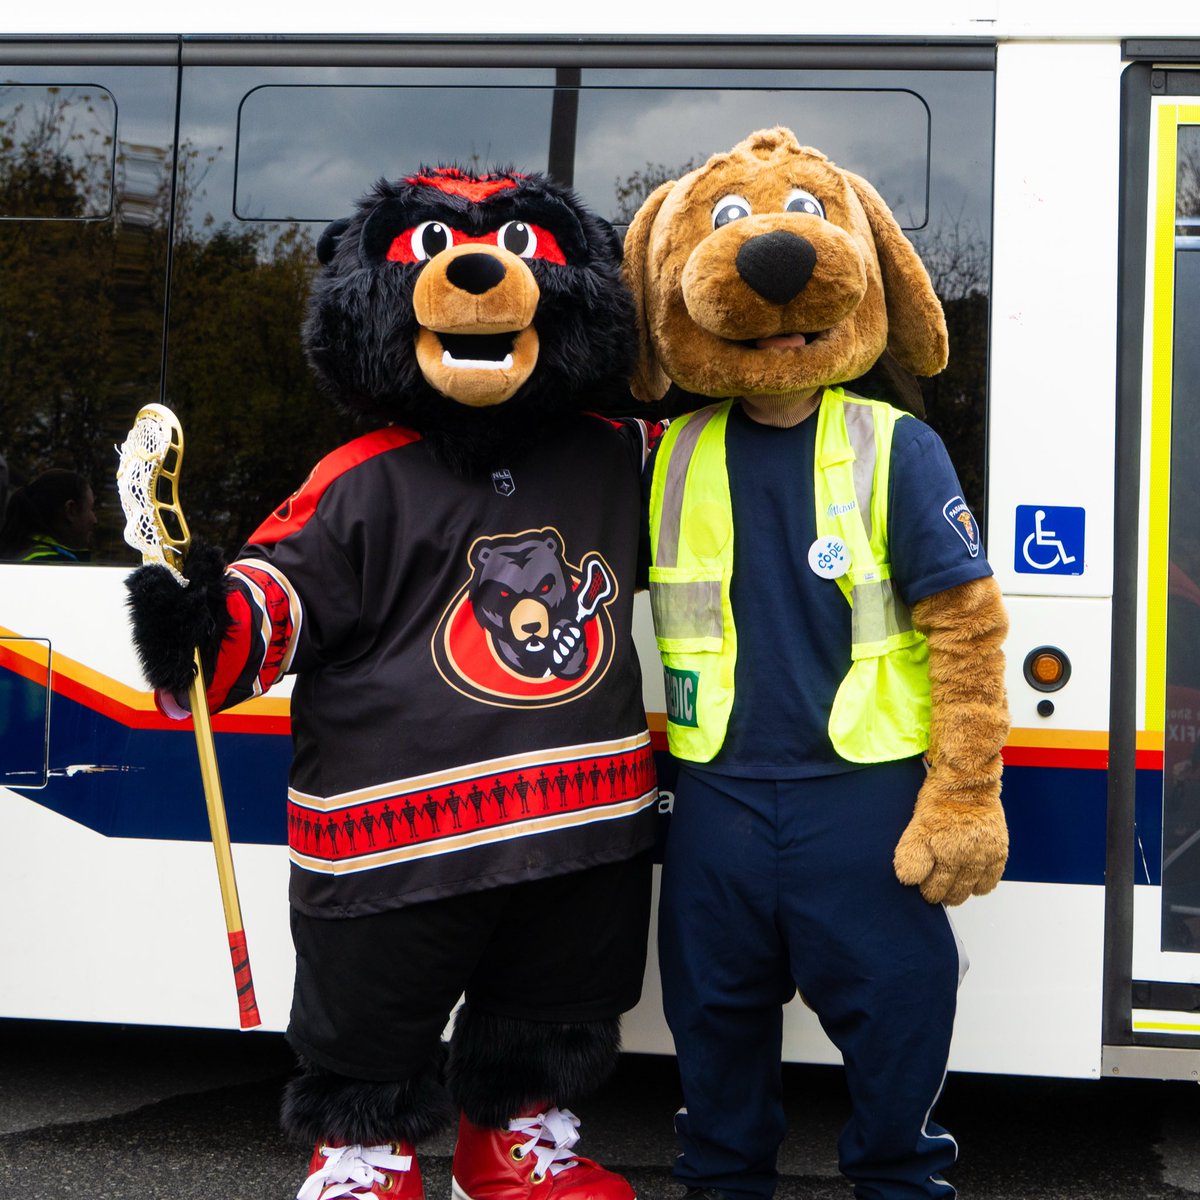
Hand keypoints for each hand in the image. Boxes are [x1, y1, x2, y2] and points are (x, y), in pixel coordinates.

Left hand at [893, 771, 1007, 905]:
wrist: (967, 782)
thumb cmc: (939, 801)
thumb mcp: (917, 826)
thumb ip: (912, 854)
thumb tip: (908, 880)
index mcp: (946, 852)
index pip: (935, 887)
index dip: (927, 891)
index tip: (923, 889)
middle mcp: (968, 857)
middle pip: (955, 891)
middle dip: (943, 894)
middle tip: (936, 893)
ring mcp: (985, 855)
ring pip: (972, 888)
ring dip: (961, 892)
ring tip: (952, 890)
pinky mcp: (999, 851)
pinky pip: (991, 880)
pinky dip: (981, 886)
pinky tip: (973, 883)